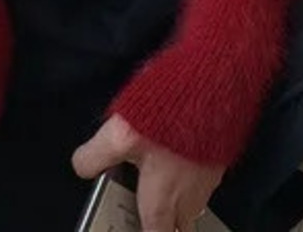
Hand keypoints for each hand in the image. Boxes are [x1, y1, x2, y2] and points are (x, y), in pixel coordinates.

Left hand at [72, 115, 223, 231]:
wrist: (213, 85)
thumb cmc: (167, 115)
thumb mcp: (119, 135)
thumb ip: (95, 156)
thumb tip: (81, 167)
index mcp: (162, 200)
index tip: (135, 225)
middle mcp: (189, 197)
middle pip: (179, 224)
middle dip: (167, 222)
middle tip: (150, 208)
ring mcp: (209, 178)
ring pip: (193, 202)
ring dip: (180, 197)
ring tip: (162, 178)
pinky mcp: (220, 156)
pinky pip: (204, 177)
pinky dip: (191, 172)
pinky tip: (179, 149)